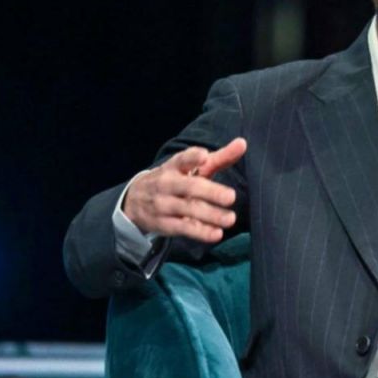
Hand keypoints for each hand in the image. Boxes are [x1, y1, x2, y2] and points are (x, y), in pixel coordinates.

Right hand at [123, 138, 246, 243]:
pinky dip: (200, 232)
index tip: (204, 156)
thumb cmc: (175, 180)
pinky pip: (184, 228)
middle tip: (231, 197)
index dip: (192, 157)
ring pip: (188, 209)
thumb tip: (243, 143)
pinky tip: (216, 234)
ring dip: (210, 215)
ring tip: (231, 219)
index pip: (182, 159)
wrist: (135, 200)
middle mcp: (167, 184)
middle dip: (210, 192)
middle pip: (190, 187)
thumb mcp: (192, 167)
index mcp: (174, 166)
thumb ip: (219, 157)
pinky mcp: (165, 224)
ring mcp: (164, 204)